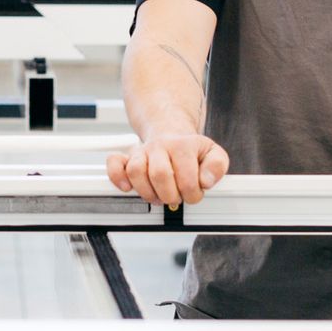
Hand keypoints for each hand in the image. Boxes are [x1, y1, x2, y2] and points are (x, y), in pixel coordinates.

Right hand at [107, 134, 229, 207]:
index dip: (192, 193)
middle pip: (160, 175)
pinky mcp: (127, 157)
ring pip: (136, 172)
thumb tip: (206, 181)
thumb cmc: (191, 149)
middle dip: (170, 195)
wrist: (171, 133)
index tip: (194, 194)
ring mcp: (142, 151)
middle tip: (176, 197)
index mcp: (183, 145)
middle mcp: (160, 146)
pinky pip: (115, 164)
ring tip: (159, 196)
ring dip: (148, 192)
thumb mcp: (213, 153)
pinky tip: (127, 187)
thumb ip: (216, 166)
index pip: (186, 178)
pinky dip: (118, 177)